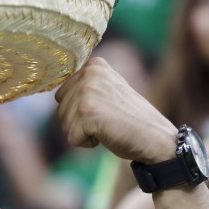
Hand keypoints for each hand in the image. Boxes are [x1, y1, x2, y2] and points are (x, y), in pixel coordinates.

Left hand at [55, 57, 176, 162]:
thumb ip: (82, 87)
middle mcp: (89, 73)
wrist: (156, 138)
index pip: (61, 95)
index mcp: (93, 65)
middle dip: (79, 123)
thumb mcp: (106, 92)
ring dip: (84, 133)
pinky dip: (87, 143)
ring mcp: (87, 92)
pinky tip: (107, 134)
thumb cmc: (129, 119)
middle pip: (59, 110)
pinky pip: (71, 138)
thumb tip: (52, 89)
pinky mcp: (86, 112)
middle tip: (108, 120)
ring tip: (108, 126)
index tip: (105, 109)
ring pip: (64, 125)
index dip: (80, 111)